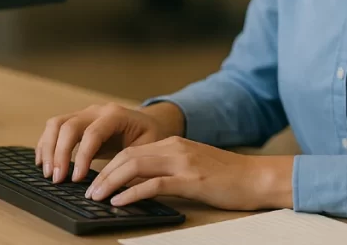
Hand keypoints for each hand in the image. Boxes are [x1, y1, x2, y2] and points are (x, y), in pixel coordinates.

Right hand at [35, 102, 182, 183]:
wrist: (149, 121)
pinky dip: (45, 144)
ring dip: (48, 148)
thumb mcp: (148, 148)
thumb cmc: (150, 136)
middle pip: (68, 126)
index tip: (76, 179)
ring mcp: (83, 113)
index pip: (92, 133)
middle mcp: (96, 110)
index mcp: (115, 115)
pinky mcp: (75, 121)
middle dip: (59, 154)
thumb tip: (115, 186)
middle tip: (57, 179)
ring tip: (47, 173)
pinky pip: (54, 128)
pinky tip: (42, 162)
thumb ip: (132, 163)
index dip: (81, 156)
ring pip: (56, 124)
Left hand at [84, 136, 293, 210]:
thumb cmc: (227, 177)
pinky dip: (132, 193)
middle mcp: (174, 148)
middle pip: (127, 156)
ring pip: (135, 166)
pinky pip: (154, 184)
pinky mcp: (190, 180)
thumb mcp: (192, 165)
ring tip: (97, 197)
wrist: (257, 177)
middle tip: (89, 192)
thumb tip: (139, 183)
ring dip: (111, 182)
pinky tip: (120, 202)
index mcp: (173, 144)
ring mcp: (182, 162)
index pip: (131, 150)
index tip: (94, 181)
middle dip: (103, 174)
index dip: (109, 165)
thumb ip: (168, 168)